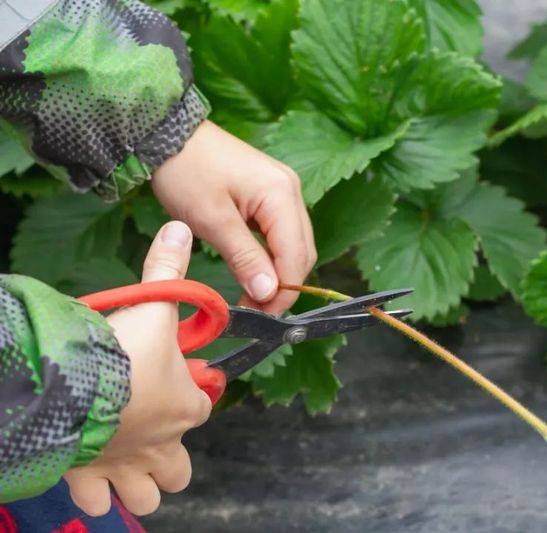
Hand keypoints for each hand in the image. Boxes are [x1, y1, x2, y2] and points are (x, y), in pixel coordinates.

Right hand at [64, 221, 211, 515]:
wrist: (73, 386)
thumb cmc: (122, 352)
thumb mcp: (152, 305)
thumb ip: (167, 269)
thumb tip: (181, 229)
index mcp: (184, 407)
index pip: (203, 406)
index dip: (194, 394)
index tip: (179, 381)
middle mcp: (162, 445)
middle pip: (179, 470)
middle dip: (169, 458)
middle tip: (150, 431)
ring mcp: (127, 467)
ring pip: (147, 494)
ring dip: (139, 483)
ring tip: (122, 459)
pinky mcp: (91, 478)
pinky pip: (97, 500)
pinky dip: (93, 491)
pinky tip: (85, 471)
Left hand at [152, 121, 316, 313]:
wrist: (169, 134)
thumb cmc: (186, 172)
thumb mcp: (212, 220)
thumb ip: (245, 258)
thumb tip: (268, 293)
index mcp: (281, 195)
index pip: (296, 257)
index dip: (282, 292)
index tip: (259, 315)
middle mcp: (291, 191)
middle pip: (302, 253)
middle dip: (282, 286)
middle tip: (253, 310)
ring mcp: (284, 190)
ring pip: (294, 245)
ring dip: (277, 273)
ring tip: (251, 295)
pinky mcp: (272, 193)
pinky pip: (282, 233)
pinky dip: (271, 255)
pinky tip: (253, 269)